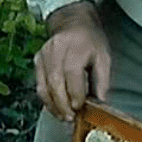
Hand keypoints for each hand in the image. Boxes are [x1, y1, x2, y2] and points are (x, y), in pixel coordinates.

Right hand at [34, 1, 111, 120]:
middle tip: (70, 118)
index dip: (74, 93)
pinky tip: (54, 108)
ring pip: (44, 84)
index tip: (80, 107)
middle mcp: (56, 50)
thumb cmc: (90, 41)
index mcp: (75, 47)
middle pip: (55, 81)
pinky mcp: (37, 60)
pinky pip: (39, 83)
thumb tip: (101, 103)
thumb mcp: (103, 57)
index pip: (72, 74)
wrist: (73, 23)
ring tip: (63, 117)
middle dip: (62, 103)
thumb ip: (102, 80)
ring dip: (52, 104)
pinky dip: (46, 98)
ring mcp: (44, 55)